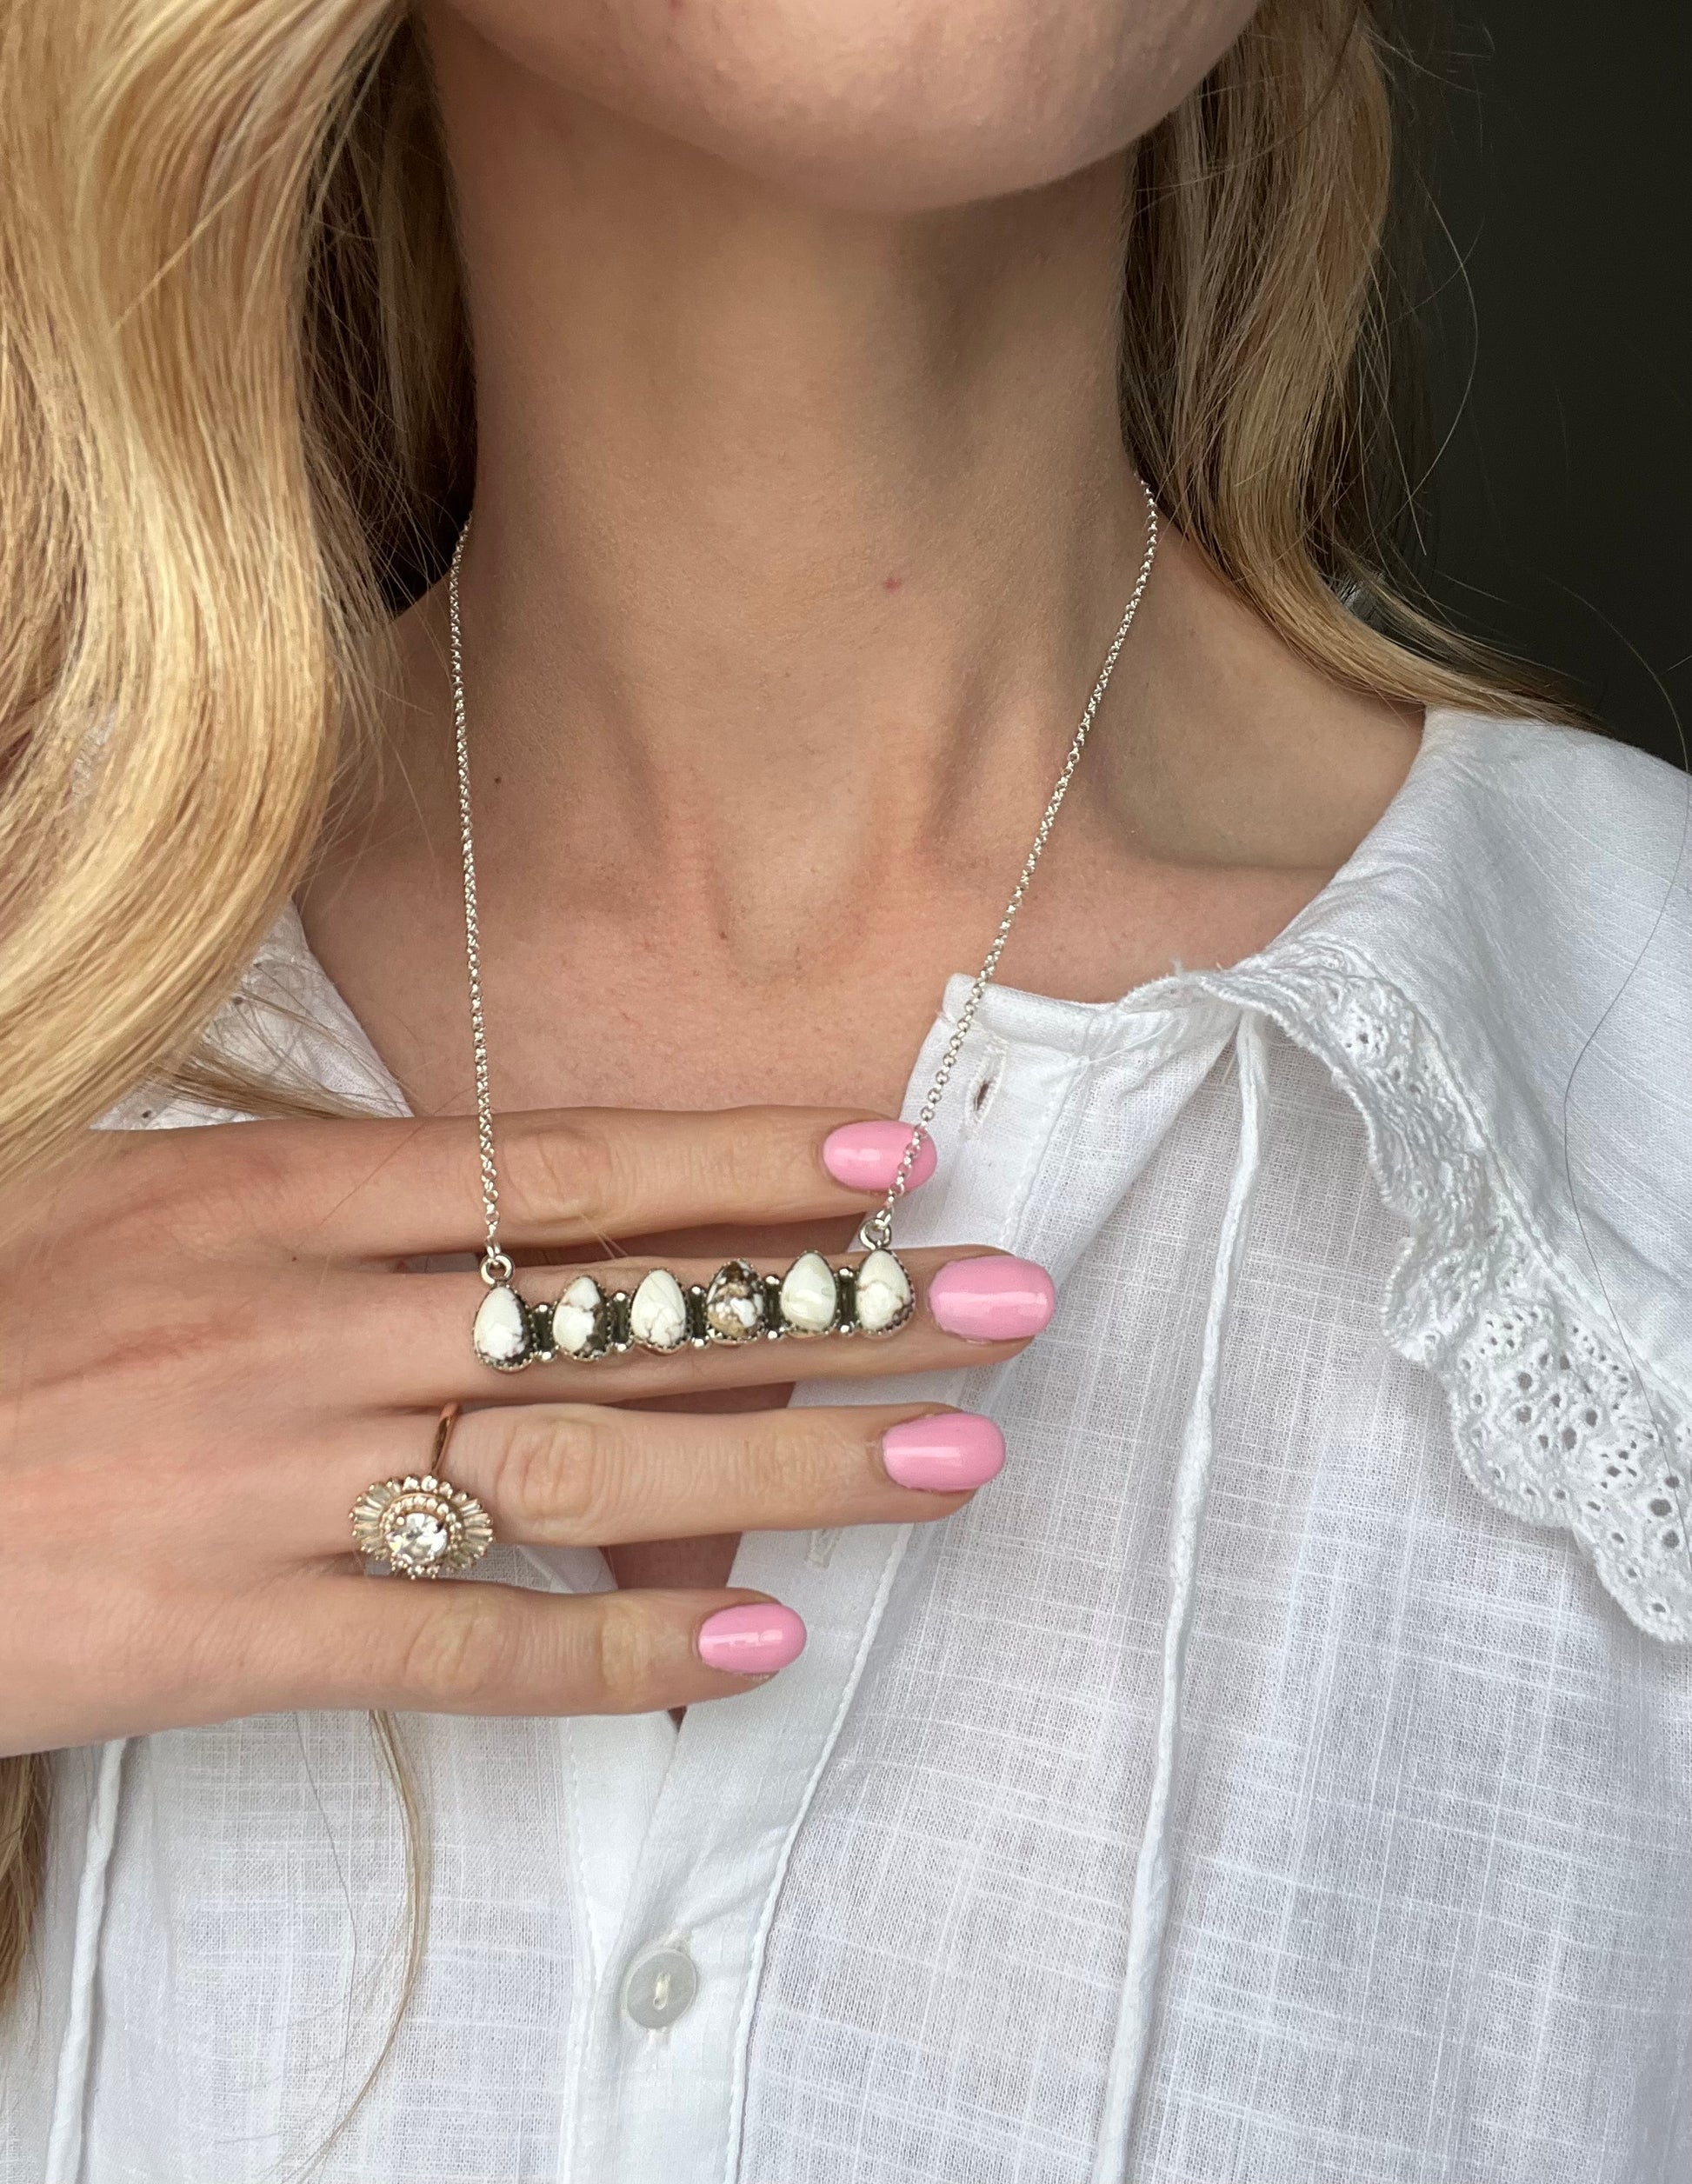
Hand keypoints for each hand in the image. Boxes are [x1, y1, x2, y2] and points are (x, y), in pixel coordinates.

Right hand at [0, 1108, 1053, 1753]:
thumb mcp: (134, 1185)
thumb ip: (317, 1183)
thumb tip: (496, 1184)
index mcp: (286, 1196)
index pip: (570, 1172)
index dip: (749, 1165)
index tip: (900, 1162)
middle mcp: (313, 1322)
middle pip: (625, 1315)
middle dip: (839, 1312)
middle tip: (1007, 1310)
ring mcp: (284, 1478)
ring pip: (587, 1470)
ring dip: (787, 1469)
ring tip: (949, 1466)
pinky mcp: (239, 1631)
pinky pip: (465, 1644)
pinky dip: (616, 1655)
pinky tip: (754, 1658)